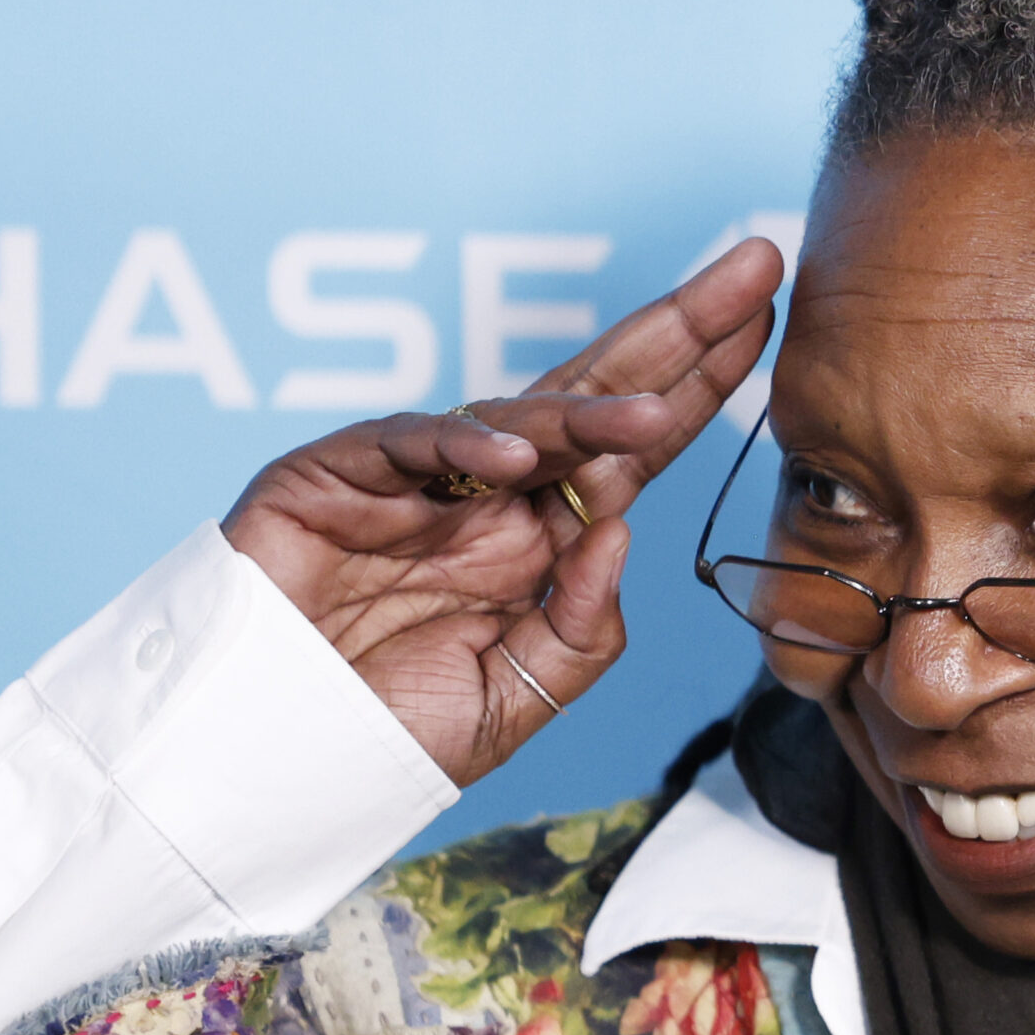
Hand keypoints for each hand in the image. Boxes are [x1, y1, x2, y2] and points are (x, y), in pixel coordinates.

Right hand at [221, 238, 781, 786]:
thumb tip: (621, 530)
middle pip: (597, 394)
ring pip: (518, 416)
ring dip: (589, 410)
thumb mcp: (517, 699)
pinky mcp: (333, 474)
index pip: (635, 449)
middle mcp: (487, 493)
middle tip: (752, 269)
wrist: (266, 765)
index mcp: (538, 539)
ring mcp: (414, 477)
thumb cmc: (382, 733)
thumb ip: (579, 629)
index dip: (700, 385)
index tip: (768, 322)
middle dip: (678, 331)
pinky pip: (408, 441)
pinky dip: (460, 443)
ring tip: (651, 412)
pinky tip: (514, 456)